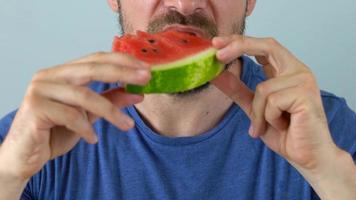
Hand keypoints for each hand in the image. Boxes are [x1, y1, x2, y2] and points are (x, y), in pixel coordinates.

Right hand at [0, 52, 150, 180]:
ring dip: (111, 111)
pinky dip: (86, 128)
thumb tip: (137, 93)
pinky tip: (93, 139)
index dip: (122, 61)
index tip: (146, 69)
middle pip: (92, 68)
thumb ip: (110, 101)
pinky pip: (70, 116)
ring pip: (84, 95)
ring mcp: (40, 90)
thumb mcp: (88, 116)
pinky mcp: (35, 108)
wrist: (25, 156)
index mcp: (62, 73)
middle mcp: (50, 76)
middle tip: (145, 79)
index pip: (96, 58)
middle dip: (122, 73)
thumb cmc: (55, 132)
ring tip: (127, 126)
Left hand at [211, 35, 340, 170]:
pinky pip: (272, 102)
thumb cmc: (283, 132)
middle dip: (240, 46)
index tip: (216, 43)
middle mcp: (297, 71)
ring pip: (262, 88)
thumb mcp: (253, 108)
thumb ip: (237, 90)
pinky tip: (283, 127)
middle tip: (217, 54)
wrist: (305, 157)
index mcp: (286, 71)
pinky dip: (269, 119)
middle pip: (267, 46)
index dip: (240, 41)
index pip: (263, 47)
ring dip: (258, 113)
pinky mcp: (305, 95)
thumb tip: (216, 74)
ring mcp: (304, 81)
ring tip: (267, 126)